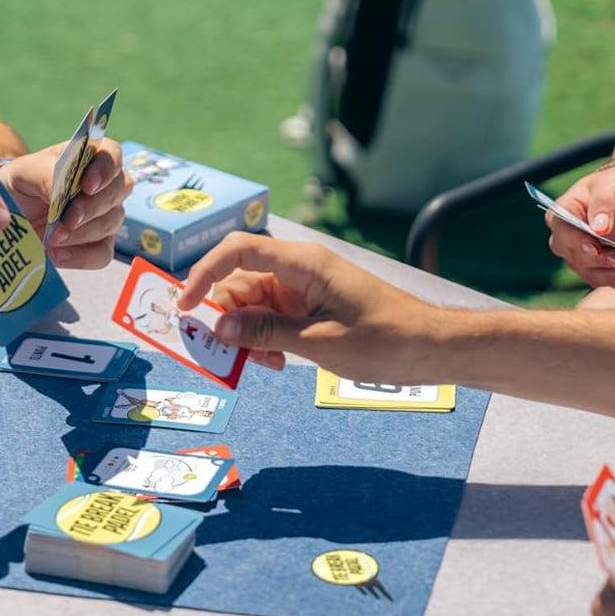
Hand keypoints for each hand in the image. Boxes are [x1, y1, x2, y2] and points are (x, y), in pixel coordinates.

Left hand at [0, 137, 131, 268]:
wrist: (12, 212)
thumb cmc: (23, 184)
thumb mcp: (25, 172)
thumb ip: (44, 175)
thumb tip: (60, 194)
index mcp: (90, 157)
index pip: (112, 155)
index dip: (105, 170)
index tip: (87, 185)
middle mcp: (105, 185)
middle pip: (117, 192)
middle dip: (92, 207)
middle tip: (68, 219)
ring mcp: (106, 215)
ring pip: (111, 223)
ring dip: (83, 233)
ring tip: (54, 238)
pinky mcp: (100, 244)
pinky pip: (102, 254)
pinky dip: (81, 257)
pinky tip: (58, 254)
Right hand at [178, 232, 427, 382]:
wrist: (429, 347)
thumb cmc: (383, 339)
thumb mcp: (317, 343)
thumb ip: (264, 333)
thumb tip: (218, 327)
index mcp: (302, 263)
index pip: (237, 251)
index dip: (204, 274)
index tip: (185, 307)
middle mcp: (299, 269)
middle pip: (239, 282)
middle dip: (226, 317)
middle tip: (225, 354)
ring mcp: (304, 289)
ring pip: (252, 304)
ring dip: (247, 334)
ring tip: (263, 364)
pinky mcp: (310, 307)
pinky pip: (272, 318)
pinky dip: (265, 339)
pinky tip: (274, 362)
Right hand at [546, 165, 614, 292]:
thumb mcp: (614, 183)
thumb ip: (604, 201)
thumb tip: (599, 227)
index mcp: (562, 213)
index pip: (562, 231)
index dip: (577, 242)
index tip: (596, 247)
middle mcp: (565, 238)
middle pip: (574, 256)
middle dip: (598, 261)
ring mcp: (580, 256)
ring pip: (588, 273)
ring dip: (610, 275)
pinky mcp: (598, 268)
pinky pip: (605, 282)